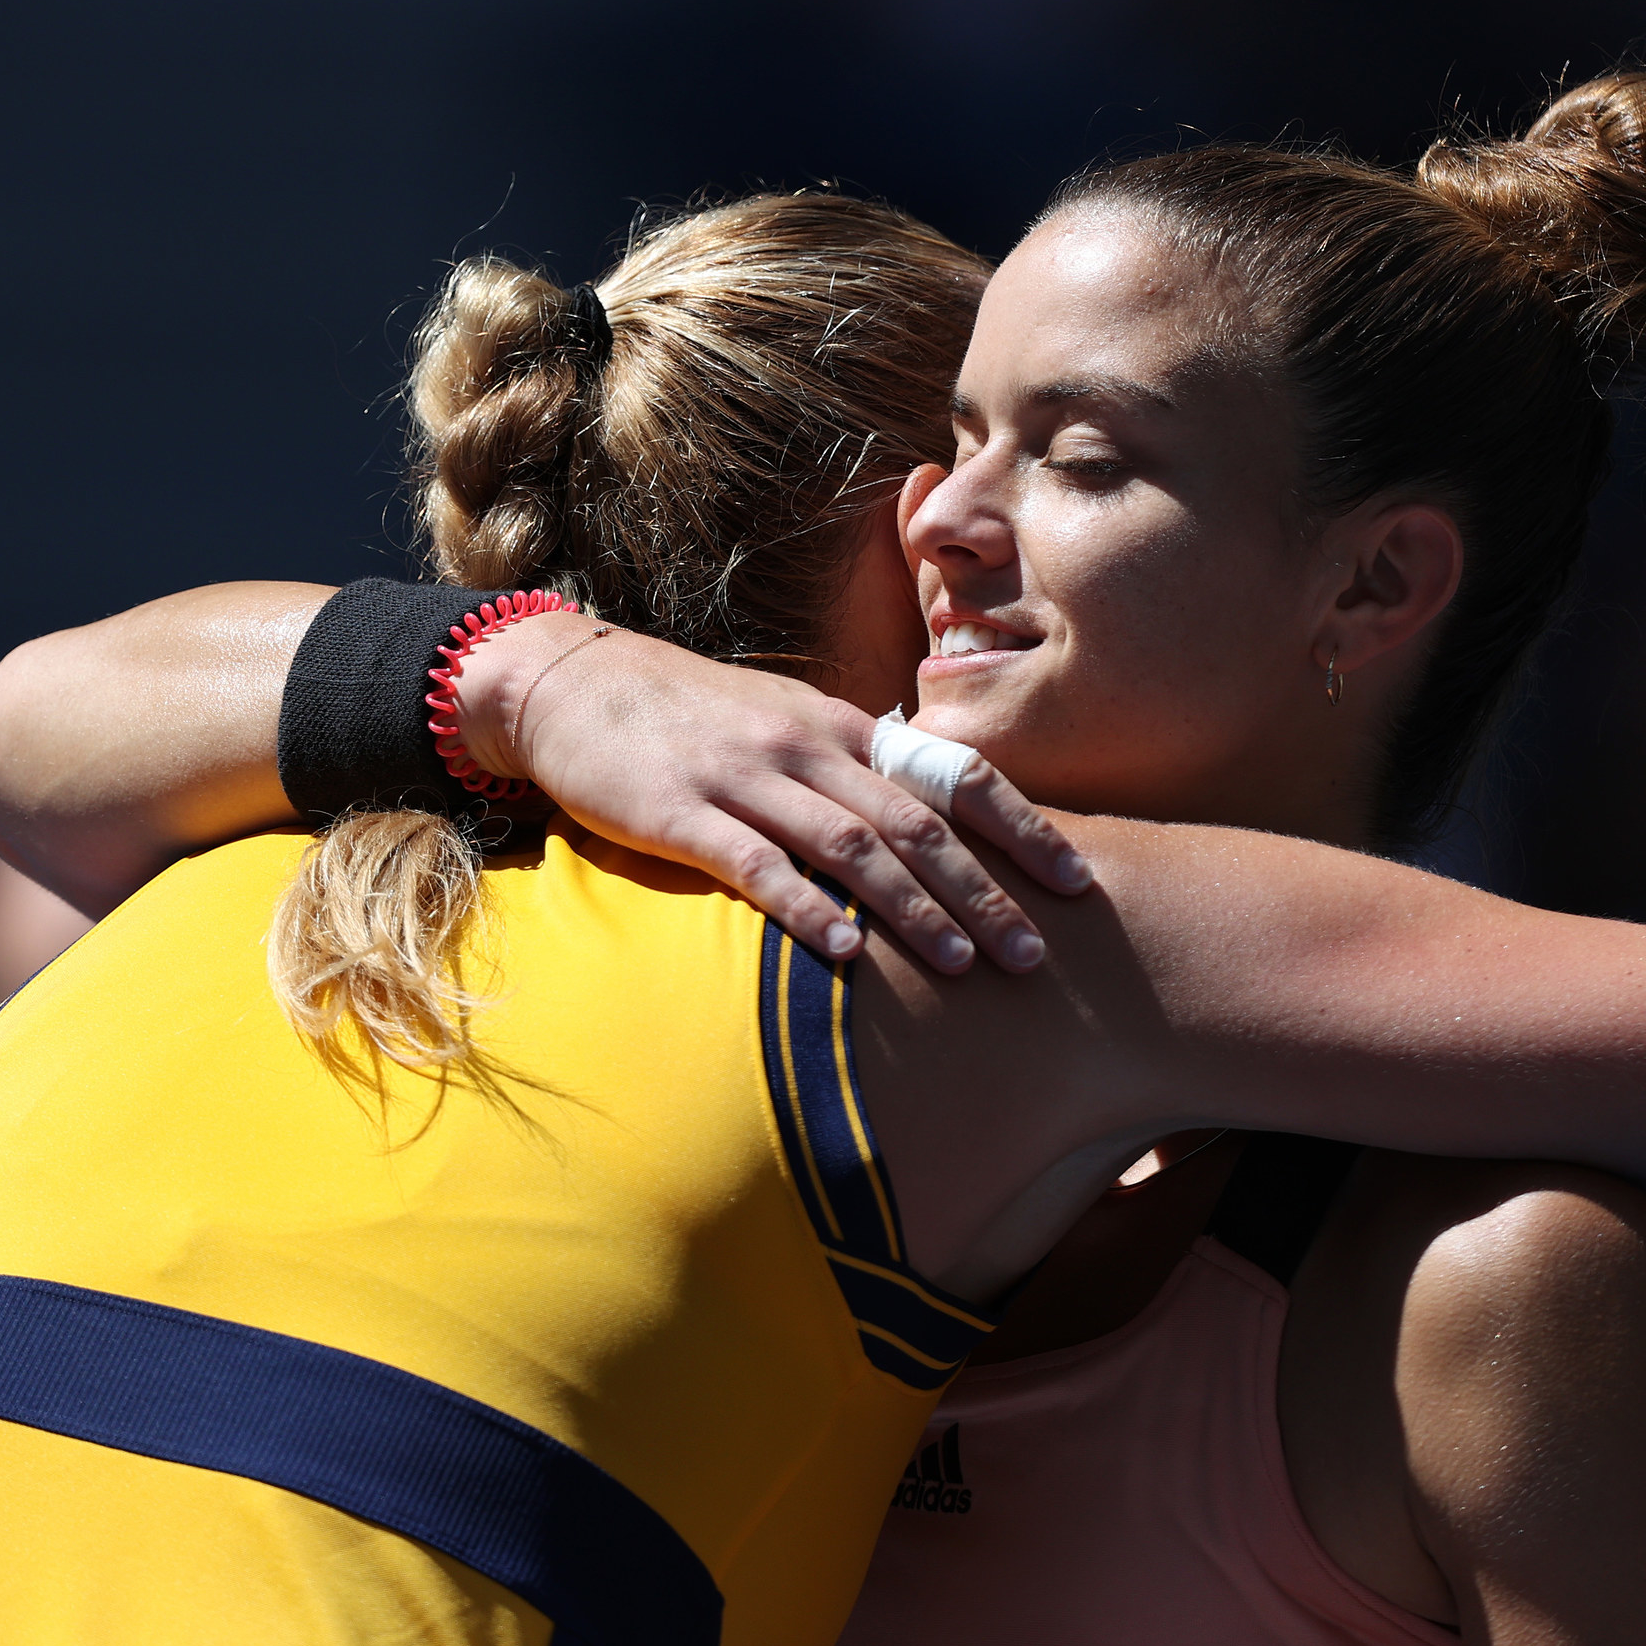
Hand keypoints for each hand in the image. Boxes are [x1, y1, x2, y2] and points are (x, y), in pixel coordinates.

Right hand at [455, 614, 1091, 972]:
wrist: (568, 681)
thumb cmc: (688, 714)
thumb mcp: (783, 723)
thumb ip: (852, 767)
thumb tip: (931, 817)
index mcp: (840, 727)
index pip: (953, 775)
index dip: (1022, 829)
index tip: (1078, 881)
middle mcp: (806, 748)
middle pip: (916, 824)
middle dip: (985, 891)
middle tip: (1037, 954)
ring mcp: (744, 778)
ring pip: (851, 845)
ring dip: (914, 908)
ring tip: (965, 965)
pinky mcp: (681, 813)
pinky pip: (758, 865)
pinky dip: (808, 909)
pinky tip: (849, 953)